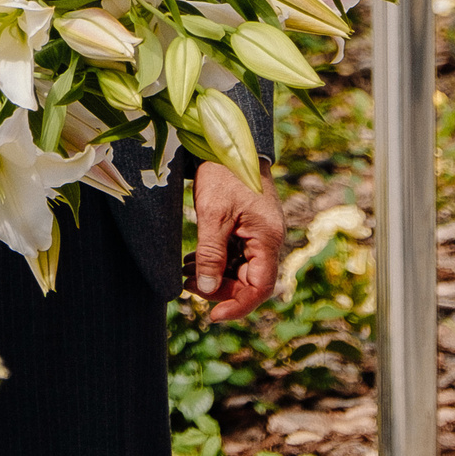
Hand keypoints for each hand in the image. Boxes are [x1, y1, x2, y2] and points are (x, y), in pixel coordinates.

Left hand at [187, 160, 282, 322]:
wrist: (227, 139)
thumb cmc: (223, 173)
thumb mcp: (212, 214)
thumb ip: (210, 254)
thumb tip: (205, 290)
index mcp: (267, 238)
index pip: (260, 287)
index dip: (237, 305)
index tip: (211, 316)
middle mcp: (269, 239)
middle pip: (249, 281)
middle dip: (219, 289)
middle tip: (187, 286)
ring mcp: (260, 234)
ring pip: (240, 270)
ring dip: (213, 276)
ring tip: (185, 273)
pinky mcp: (249, 227)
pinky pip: (235, 255)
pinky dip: (215, 261)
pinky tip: (192, 261)